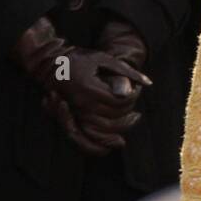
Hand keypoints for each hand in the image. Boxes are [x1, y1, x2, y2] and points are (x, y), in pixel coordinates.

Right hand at [12, 16, 150, 155]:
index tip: (137, 89)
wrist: (52, 64)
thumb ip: (126, 71)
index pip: (120, 101)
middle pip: (114, 116)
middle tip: (135, 101)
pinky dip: (104, 141)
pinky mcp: (73, 119)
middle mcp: (82, 104)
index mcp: (90, 89)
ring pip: (104, 129)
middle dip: (129, 111)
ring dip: (121, 126)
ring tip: (133, 118)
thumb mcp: (104, 59)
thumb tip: (148, 83)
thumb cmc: (80, 58)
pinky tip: (117, 137)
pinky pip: (89, 137)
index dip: (133, 96)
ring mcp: (76, 113)